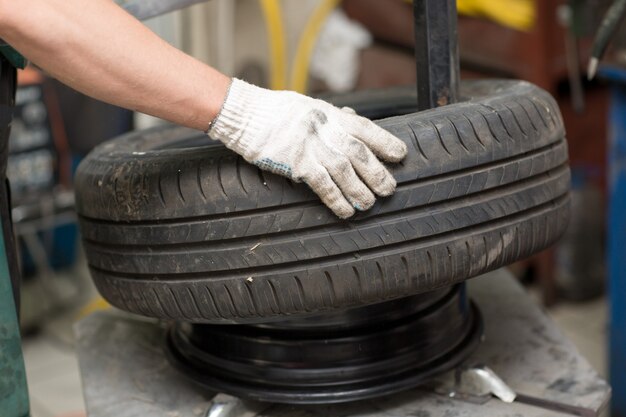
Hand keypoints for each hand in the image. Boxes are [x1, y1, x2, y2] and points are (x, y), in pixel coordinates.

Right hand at [208, 79, 407, 218]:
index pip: (365, 128)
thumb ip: (332, 116)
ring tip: (370, 204)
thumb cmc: (276, 110)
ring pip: (344, 170)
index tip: (400, 155)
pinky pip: (322, 184)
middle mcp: (324, 129)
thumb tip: (354, 120)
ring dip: (360, 190)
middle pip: (359, 153)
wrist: (245, 114)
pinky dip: (336, 199)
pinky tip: (345, 211)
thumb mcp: (309, 106)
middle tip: (389, 189)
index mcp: (330, 114)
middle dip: (377, 172)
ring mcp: (310, 146)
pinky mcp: (296, 163)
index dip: (385, 142)